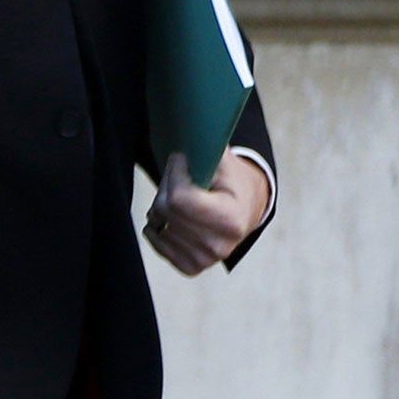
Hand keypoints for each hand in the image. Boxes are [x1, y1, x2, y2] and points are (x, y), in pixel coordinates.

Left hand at [144, 152, 270, 275]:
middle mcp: (220, 246)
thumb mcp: (223, 160)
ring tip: (184, 199)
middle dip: (167, 186)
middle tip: (183, 178)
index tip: (182, 160)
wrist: (244, 209)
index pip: (179, 198)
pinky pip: (154, 237)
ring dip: (162, 205)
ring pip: (156, 222)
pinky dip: (157, 224)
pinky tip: (176, 217)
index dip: (175, 173)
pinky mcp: (190, 266)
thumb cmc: (229, 179)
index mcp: (231, 220)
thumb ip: (205, 148)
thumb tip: (187, 132)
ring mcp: (205, 260)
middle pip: (164, 209)